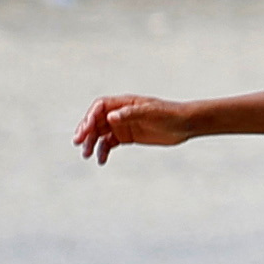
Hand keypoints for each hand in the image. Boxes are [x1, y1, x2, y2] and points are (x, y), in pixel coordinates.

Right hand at [73, 95, 190, 161]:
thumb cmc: (169, 114)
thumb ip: (130, 114)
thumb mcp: (151, 112)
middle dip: (86, 131)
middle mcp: (121, 113)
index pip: (100, 107)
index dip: (90, 117)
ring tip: (86, 154)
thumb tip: (110, 117)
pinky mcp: (128, 137)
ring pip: (101, 133)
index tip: (85, 130)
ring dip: (92, 143)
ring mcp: (123, 125)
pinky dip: (104, 151)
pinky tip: (101, 160)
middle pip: (96, 120)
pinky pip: (110, 143)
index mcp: (124, 103)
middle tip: (78, 143)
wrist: (185, 124)